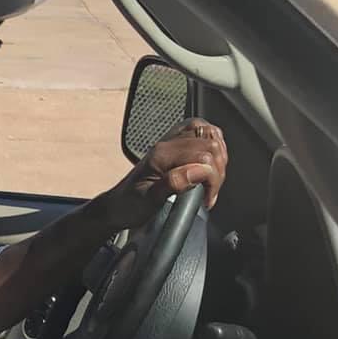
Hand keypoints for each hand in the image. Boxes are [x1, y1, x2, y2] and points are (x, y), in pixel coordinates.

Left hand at [99, 119, 227, 231]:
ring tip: (210, 181)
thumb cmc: (130, 205)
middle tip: (210, 191)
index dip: (212, 178)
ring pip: (210, 134)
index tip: (207, 198)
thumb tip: (198, 171)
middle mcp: (168, 144)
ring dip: (219, 158)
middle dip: (218, 170)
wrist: (118, 205)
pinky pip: (202, 133)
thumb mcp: (149, 201)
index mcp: (161, 155)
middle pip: (211, 143)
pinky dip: (214, 147)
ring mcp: (172, 141)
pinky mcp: (175, 143)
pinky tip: (210, 164)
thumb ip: (174, 184)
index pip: (204, 155)